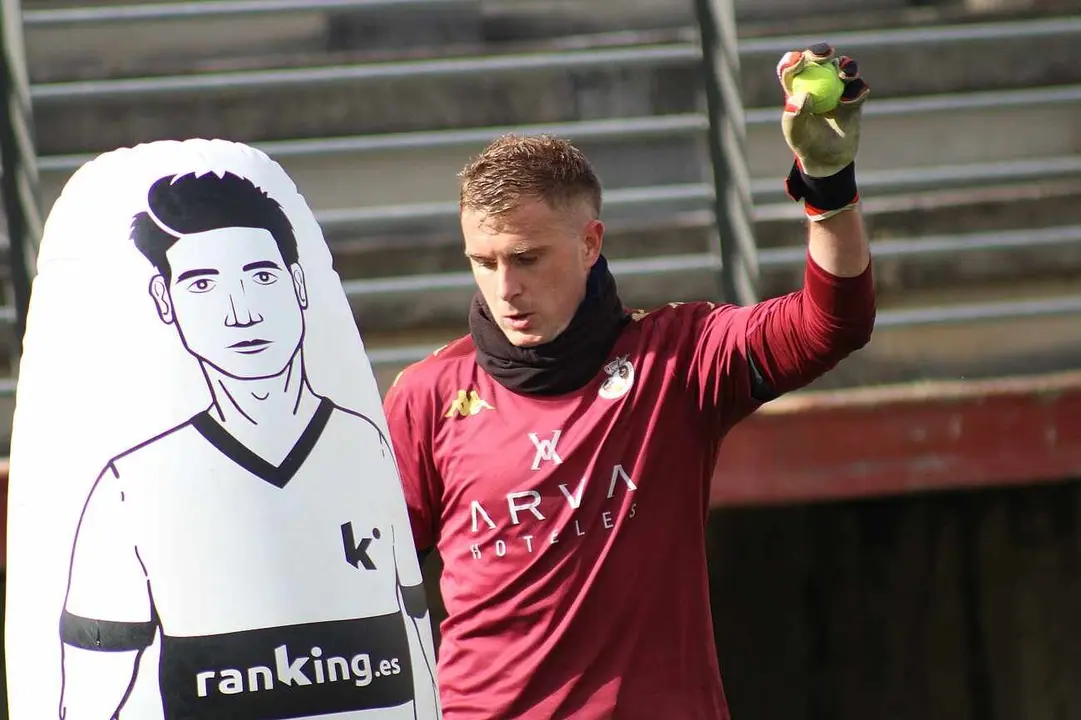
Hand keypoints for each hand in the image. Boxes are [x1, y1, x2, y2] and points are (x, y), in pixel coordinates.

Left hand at [777, 43, 869, 178]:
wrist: (828, 158)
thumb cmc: (805, 143)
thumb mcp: (794, 133)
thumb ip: (794, 115)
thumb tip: (805, 96)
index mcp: (796, 86)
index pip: (791, 67)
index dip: (793, 60)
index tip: (798, 61)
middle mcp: (817, 81)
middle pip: (818, 58)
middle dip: (821, 51)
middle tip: (826, 56)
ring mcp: (837, 87)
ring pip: (843, 67)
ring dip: (846, 66)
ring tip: (845, 75)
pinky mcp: (854, 96)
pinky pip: (859, 87)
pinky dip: (857, 89)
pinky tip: (850, 101)